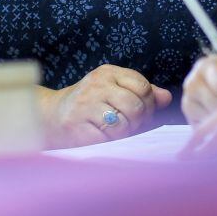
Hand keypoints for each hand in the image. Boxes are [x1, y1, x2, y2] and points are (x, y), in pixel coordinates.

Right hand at [41, 64, 171, 147]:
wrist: (50, 116)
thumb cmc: (90, 104)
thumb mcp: (114, 90)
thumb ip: (142, 92)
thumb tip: (166, 98)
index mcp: (108, 73)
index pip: (143, 86)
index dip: (149, 104)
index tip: (143, 113)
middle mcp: (96, 85)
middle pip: (136, 106)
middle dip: (138, 121)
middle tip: (131, 125)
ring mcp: (84, 105)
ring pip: (123, 125)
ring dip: (124, 134)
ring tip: (115, 131)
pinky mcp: (75, 126)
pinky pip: (106, 139)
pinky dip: (108, 142)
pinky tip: (100, 137)